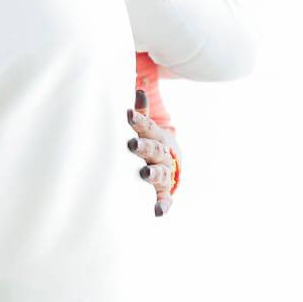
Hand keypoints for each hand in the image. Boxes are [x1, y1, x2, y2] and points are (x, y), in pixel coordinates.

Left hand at [127, 92, 179, 217]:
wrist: (173, 162)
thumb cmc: (151, 141)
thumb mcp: (147, 126)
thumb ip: (141, 111)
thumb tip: (140, 89)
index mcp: (155, 137)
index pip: (147, 127)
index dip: (139, 121)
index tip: (129, 114)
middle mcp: (160, 154)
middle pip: (153, 149)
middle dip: (143, 147)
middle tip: (132, 145)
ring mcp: (164, 171)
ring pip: (160, 173)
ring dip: (153, 173)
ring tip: (145, 175)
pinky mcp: (164, 189)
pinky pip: (164, 198)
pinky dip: (163, 205)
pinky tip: (158, 212)